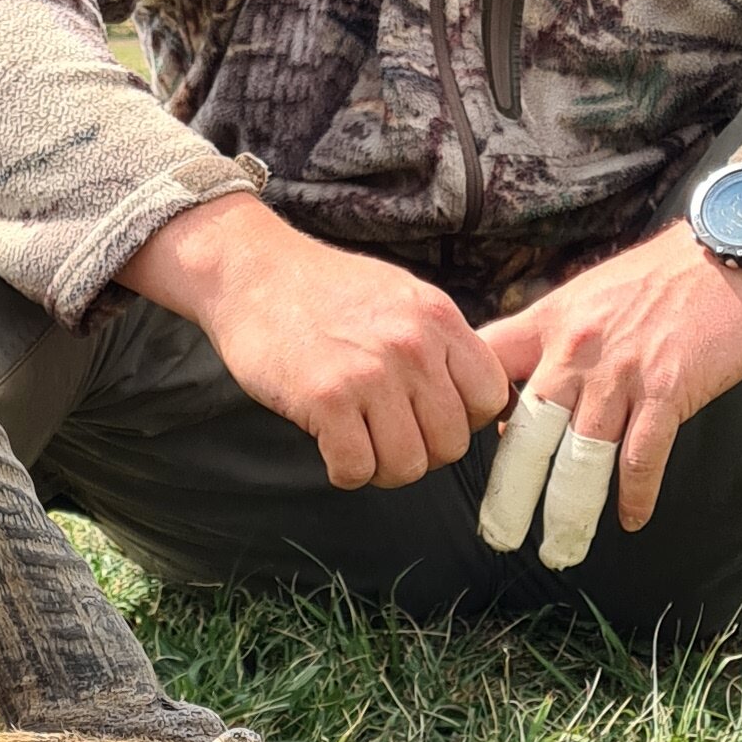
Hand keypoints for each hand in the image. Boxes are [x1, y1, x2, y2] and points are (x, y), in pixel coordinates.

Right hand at [119, 198, 510, 490]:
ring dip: (381, 467)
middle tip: (385, 435)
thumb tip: (481, 400)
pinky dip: (344, 470)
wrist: (251, 271)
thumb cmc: (324, 290)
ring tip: (358, 442)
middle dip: (420, 451)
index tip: (429, 417)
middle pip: (451, 444)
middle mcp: (413, 345)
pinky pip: (356, 469)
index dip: (462, 419)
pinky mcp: (325, 398)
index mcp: (438, 318)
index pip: (490, 398)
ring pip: (407, 466)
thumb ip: (442, 342)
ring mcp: (370, 373)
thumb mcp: (402, 296)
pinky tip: (329, 444)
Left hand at [473, 188, 741, 558]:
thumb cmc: (653, 281)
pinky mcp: (668, 389)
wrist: (723, 254)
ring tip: (559, 549)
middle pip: (527, 433)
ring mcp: (621, 372)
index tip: (456, 454)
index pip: (487, 371)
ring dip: (569, 511)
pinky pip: (642, 456)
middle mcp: (575, 350)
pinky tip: (631, 520)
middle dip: (510, 493)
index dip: (464, 412)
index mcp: (548, 325)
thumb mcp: (581, 298)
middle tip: (498, 535)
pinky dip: (635, 495)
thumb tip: (509, 408)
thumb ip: (543, 346)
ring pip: (582, 457)